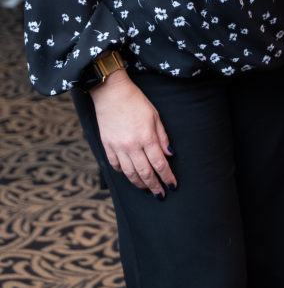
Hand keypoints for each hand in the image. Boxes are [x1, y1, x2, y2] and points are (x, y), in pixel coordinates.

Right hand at [90, 70, 176, 196]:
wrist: (111, 93)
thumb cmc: (136, 101)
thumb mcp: (154, 115)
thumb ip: (162, 136)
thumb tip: (169, 154)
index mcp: (147, 137)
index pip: (160, 164)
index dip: (167, 176)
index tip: (172, 185)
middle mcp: (132, 146)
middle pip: (145, 173)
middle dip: (154, 186)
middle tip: (160, 194)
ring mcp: (118, 148)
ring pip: (130, 173)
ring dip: (140, 184)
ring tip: (147, 188)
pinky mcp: (107, 146)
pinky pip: (115, 166)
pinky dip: (123, 172)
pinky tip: (129, 174)